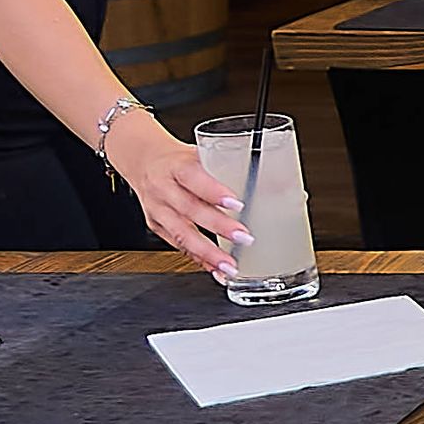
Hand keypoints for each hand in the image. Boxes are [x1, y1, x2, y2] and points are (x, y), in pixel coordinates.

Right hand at [109, 110, 245, 276]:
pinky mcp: (157, 227)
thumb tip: (281, 185)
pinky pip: (179, 247)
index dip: (214, 192)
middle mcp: (164, 189)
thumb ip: (234, 168)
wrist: (143, 161)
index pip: (194, 178)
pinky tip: (215, 270)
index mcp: (177, 166)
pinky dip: (199, 260)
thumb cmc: (179, 159)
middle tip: (244, 238)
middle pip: (190, 210)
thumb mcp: (202, 154)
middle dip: (218, 227)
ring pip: (182, 235)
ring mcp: (158, 210)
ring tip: (230, 266)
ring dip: (208, 254)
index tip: (237, 204)